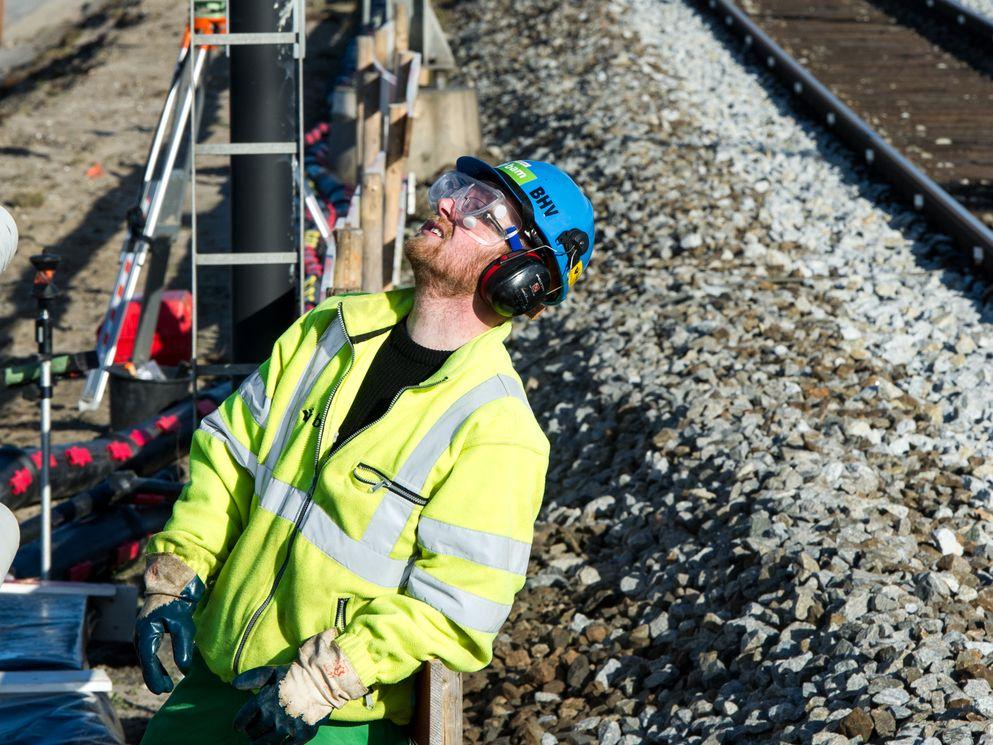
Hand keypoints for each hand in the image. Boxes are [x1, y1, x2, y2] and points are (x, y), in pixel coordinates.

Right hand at [134, 555, 204, 693]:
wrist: (172, 582)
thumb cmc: (177, 601)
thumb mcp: (183, 625)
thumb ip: (183, 647)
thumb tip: (184, 670)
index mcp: (146, 632)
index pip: (149, 660)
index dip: (155, 676)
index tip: (164, 689)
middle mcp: (140, 633)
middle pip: (145, 661)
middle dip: (154, 677)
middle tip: (165, 690)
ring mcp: (143, 631)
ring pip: (146, 657)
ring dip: (154, 670)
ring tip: (166, 684)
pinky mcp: (148, 630)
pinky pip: (149, 650)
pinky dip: (154, 662)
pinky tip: (162, 669)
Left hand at [232, 666, 324, 744]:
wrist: (324, 678)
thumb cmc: (297, 673)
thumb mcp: (272, 672)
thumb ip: (252, 678)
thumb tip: (233, 684)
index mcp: (262, 701)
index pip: (243, 719)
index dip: (239, 724)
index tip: (239, 727)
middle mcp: (272, 717)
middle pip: (254, 734)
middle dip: (252, 734)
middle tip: (253, 734)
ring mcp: (287, 727)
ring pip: (267, 744)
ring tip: (260, 744)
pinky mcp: (302, 734)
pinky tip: (281, 744)